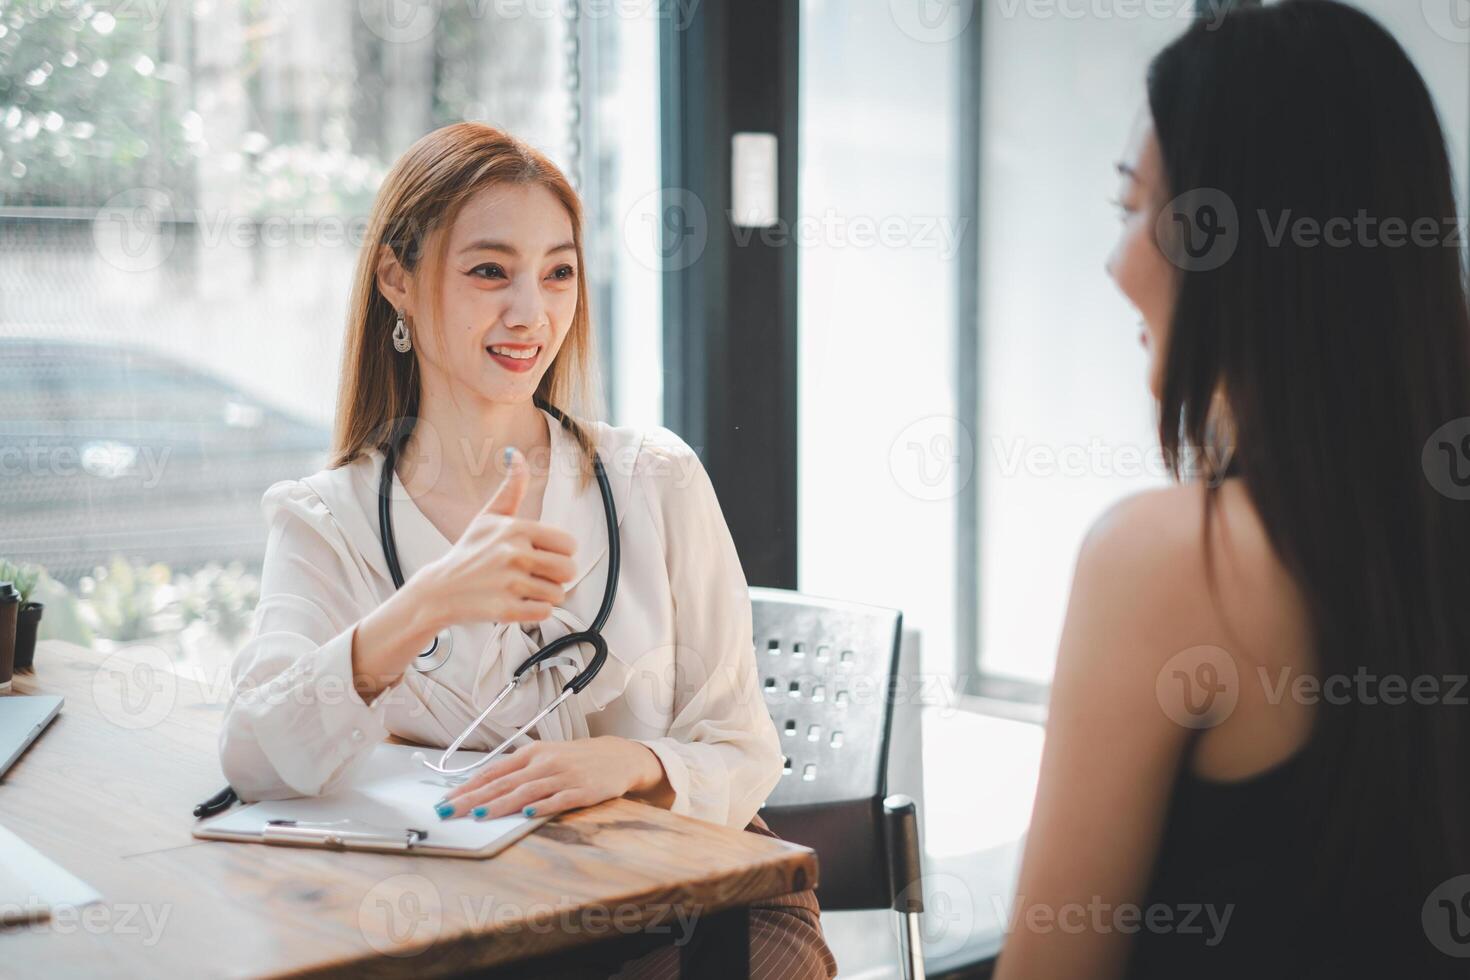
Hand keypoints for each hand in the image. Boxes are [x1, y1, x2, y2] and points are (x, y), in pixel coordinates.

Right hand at [416, 448, 578, 631]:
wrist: (438, 590)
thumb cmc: (469, 552)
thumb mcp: (489, 517)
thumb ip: (511, 488)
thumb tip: (516, 454)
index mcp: (516, 529)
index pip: (569, 544)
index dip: (560, 552)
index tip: (542, 555)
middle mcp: (514, 554)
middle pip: (568, 571)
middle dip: (556, 576)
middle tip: (535, 575)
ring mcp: (510, 583)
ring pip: (558, 594)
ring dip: (544, 595)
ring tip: (521, 589)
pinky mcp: (505, 610)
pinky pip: (544, 612)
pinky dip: (534, 611)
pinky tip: (516, 603)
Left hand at [434, 736, 668, 820]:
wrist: (619, 756)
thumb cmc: (577, 759)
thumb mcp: (546, 756)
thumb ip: (519, 770)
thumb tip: (485, 786)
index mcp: (533, 753)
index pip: (494, 771)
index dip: (468, 786)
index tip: (447, 799)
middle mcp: (545, 762)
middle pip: (503, 782)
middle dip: (472, 798)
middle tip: (449, 811)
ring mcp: (563, 776)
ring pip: (525, 791)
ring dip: (500, 804)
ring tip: (478, 815)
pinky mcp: (582, 791)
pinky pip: (558, 800)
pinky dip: (541, 806)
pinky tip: (526, 813)